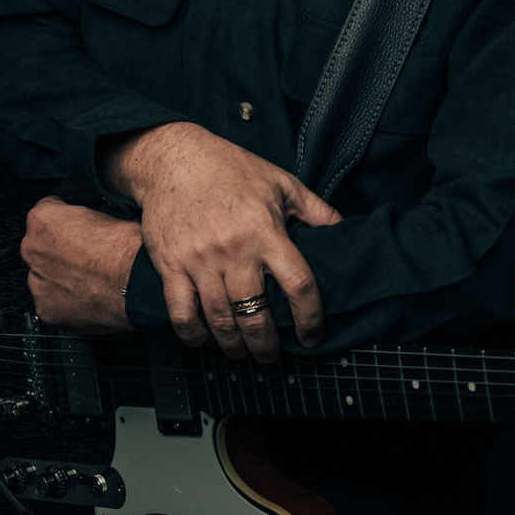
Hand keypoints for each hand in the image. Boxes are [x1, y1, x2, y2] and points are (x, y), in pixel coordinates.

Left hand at [20, 197, 140, 332]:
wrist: (137, 282)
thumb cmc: (127, 247)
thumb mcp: (107, 211)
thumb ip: (84, 215)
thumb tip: (89, 222)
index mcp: (43, 219)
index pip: (46, 210)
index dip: (66, 218)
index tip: (76, 227)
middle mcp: (32, 249)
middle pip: (40, 246)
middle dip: (60, 250)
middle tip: (87, 254)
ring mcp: (37, 281)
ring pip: (44, 276)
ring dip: (62, 276)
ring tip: (90, 277)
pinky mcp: (46, 309)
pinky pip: (53, 302)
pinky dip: (67, 300)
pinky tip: (88, 294)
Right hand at [105, 122, 340, 361]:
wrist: (174, 159)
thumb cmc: (231, 169)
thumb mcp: (282, 182)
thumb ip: (315, 209)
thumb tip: (343, 229)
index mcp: (266, 231)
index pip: (298, 285)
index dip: (310, 318)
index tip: (312, 335)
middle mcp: (234, 250)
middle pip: (256, 316)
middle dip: (268, 346)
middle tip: (273, 355)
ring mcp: (199, 260)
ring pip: (220, 321)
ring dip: (234, 346)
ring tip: (243, 352)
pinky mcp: (170, 266)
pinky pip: (181, 314)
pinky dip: (194, 335)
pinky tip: (205, 339)